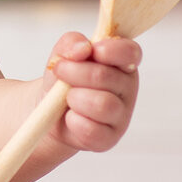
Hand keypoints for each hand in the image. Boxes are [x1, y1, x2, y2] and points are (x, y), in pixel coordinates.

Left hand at [44, 32, 141, 152]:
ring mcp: (121, 115)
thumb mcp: (62, 54)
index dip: (113, 50)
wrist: (49, 110)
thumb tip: (84, 48)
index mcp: (122, 63)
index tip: (93, 50)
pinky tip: (70, 117)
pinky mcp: (110, 138)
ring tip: (67, 98)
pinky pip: (93, 130)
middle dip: (74, 72)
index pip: (131, 52)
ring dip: (75, 98)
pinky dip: (74, 121)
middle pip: (105, 76)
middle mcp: (127, 88)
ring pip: (103, 104)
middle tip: (59, 70)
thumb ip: (72, 43)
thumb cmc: (63, 79)